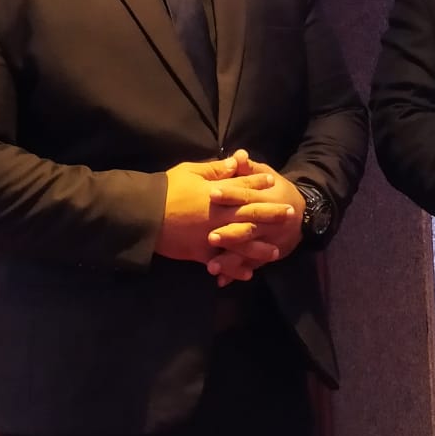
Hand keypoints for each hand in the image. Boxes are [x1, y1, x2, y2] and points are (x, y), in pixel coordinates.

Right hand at [153, 153, 281, 262]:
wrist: (144, 215)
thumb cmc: (167, 190)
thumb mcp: (190, 171)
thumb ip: (216, 169)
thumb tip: (237, 161)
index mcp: (217, 194)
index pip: (243, 187)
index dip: (258, 184)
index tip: (274, 182)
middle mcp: (219, 216)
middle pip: (250, 214)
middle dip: (271, 214)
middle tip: (290, 214)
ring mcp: (212, 236)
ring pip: (242, 244)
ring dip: (260, 248)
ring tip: (276, 251)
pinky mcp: (201, 253)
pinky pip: (222, 263)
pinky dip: (235, 269)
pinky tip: (248, 274)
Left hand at [207, 166, 306, 285]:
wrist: (306, 216)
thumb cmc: (279, 191)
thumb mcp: (269, 175)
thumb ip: (250, 168)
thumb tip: (237, 154)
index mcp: (269, 199)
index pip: (248, 196)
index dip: (231, 194)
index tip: (211, 193)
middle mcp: (270, 223)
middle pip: (249, 227)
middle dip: (230, 233)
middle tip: (210, 236)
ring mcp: (270, 242)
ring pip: (250, 251)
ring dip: (232, 259)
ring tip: (212, 265)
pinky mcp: (267, 255)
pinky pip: (252, 266)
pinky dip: (237, 273)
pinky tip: (222, 280)